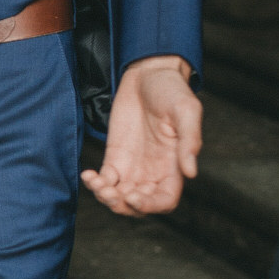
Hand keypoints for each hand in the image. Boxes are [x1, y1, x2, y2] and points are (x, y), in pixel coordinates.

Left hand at [82, 55, 200, 215]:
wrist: (148, 72)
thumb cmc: (172, 89)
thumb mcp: (187, 111)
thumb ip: (190, 141)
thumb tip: (191, 173)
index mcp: (174, 165)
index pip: (165, 200)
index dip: (150, 206)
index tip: (132, 196)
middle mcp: (153, 171)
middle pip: (139, 204)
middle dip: (123, 206)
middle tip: (110, 193)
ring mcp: (133, 165)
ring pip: (120, 197)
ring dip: (107, 199)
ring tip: (97, 184)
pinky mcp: (115, 156)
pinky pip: (105, 180)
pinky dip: (95, 184)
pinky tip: (88, 174)